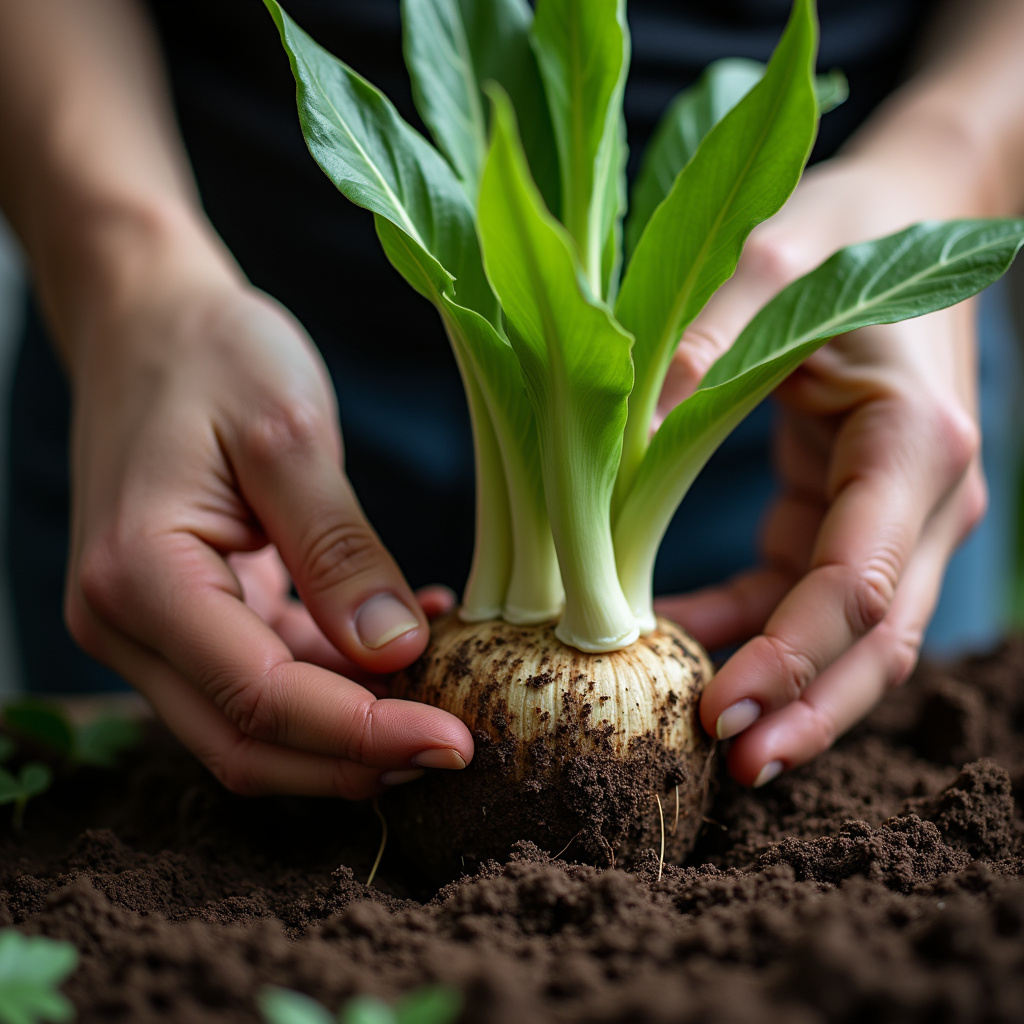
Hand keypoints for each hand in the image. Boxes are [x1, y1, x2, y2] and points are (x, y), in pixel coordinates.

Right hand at [63, 249, 472, 798]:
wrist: (149, 319)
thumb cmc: (212, 355)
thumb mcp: (289, 436)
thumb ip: (339, 551)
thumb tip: (394, 652)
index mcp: (141, 575)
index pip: (260, 697)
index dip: (362, 732)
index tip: (455, 740)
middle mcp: (125, 622)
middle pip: (246, 740)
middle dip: (355, 757)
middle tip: (454, 746)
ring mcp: (150, 625)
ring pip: (253, 721)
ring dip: (351, 721)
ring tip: (442, 684)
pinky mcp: (184, 613)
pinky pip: (263, 671)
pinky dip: (335, 674)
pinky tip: (403, 639)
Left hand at [655, 152, 986, 785]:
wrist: (907, 216)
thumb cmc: (841, 231)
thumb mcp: (770, 264)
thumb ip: (706, 337)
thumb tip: (626, 430)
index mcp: (912, 444)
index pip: (859, 586)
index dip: (791, 659)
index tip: (718, 714)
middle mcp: (922, 496)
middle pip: (877, 643)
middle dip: (808, 714)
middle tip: (730, 772)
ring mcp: (893, 515)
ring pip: (850, 639)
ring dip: (785, 694)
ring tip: (704, 741)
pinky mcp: (849, 515)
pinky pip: (803, 598)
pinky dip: (750, 633)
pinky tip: (684, 647)